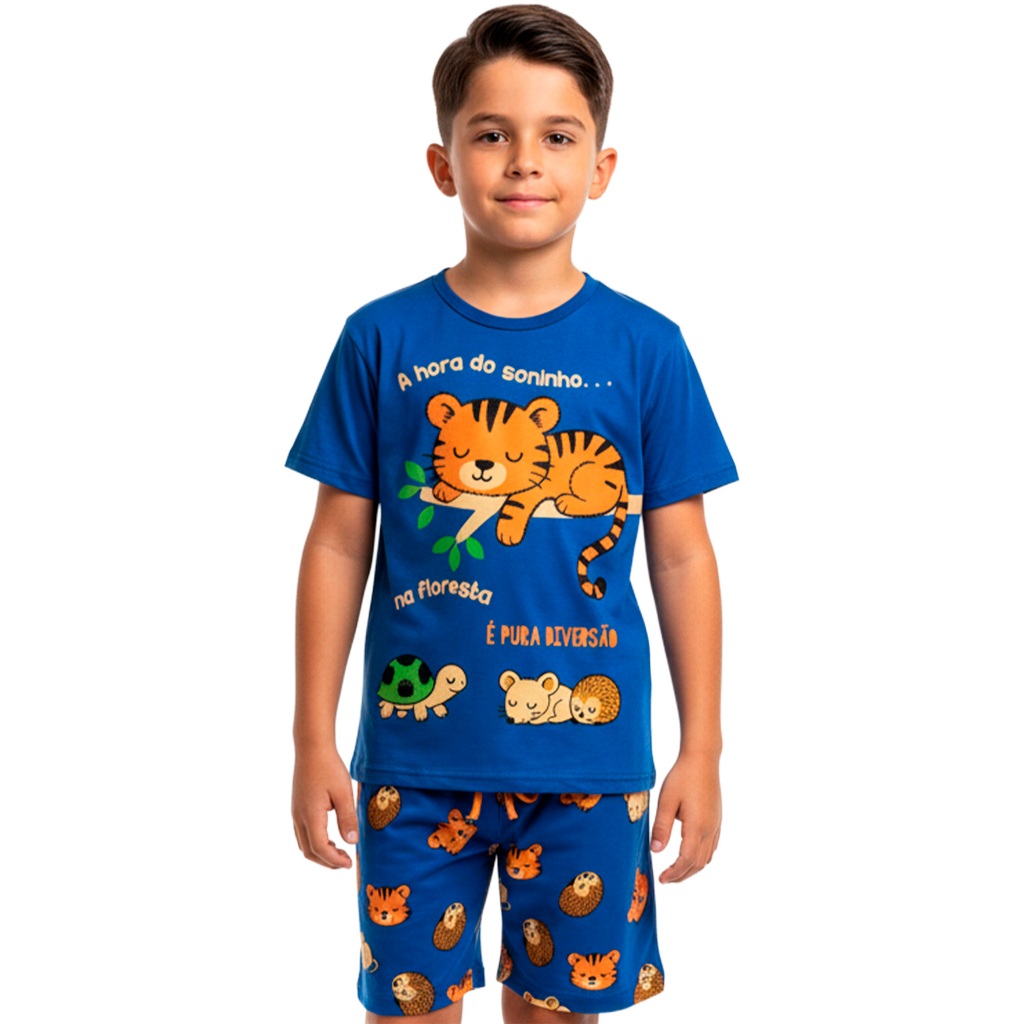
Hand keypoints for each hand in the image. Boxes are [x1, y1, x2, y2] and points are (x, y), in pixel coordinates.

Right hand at [291, 746, 358, 868]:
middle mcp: (299, 818)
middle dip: (327, 862)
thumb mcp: (343, 793)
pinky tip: (329, 838)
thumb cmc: (329, 768)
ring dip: (320, 853)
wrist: (311, 749)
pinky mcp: (297, 808)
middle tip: (345, 862)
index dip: (334, 860)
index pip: (320, 848)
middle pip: (309, 851)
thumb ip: (347, 818)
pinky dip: (315, 843)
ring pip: (304, 844)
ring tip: (339, 853)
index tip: (349, 864)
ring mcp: (296, 813)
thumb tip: (352, 842)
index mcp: (310, 816)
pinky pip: (302, 834)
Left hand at [650, 752, 721, 882]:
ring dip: (692, 868)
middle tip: (666, 879)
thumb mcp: (666, 801)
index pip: (687, 861)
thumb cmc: (682, 777)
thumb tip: (656, 851)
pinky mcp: (717, 819)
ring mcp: (716, 825)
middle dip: (682, 875)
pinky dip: (701, 857)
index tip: (662, 879)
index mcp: (697, 827)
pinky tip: (691, 854)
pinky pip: (712, 847)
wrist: (702, 759)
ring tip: (676, 870)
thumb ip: (661, 827)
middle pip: (699, 864)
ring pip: (707, 857)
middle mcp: (710, 830)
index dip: (674, 874)